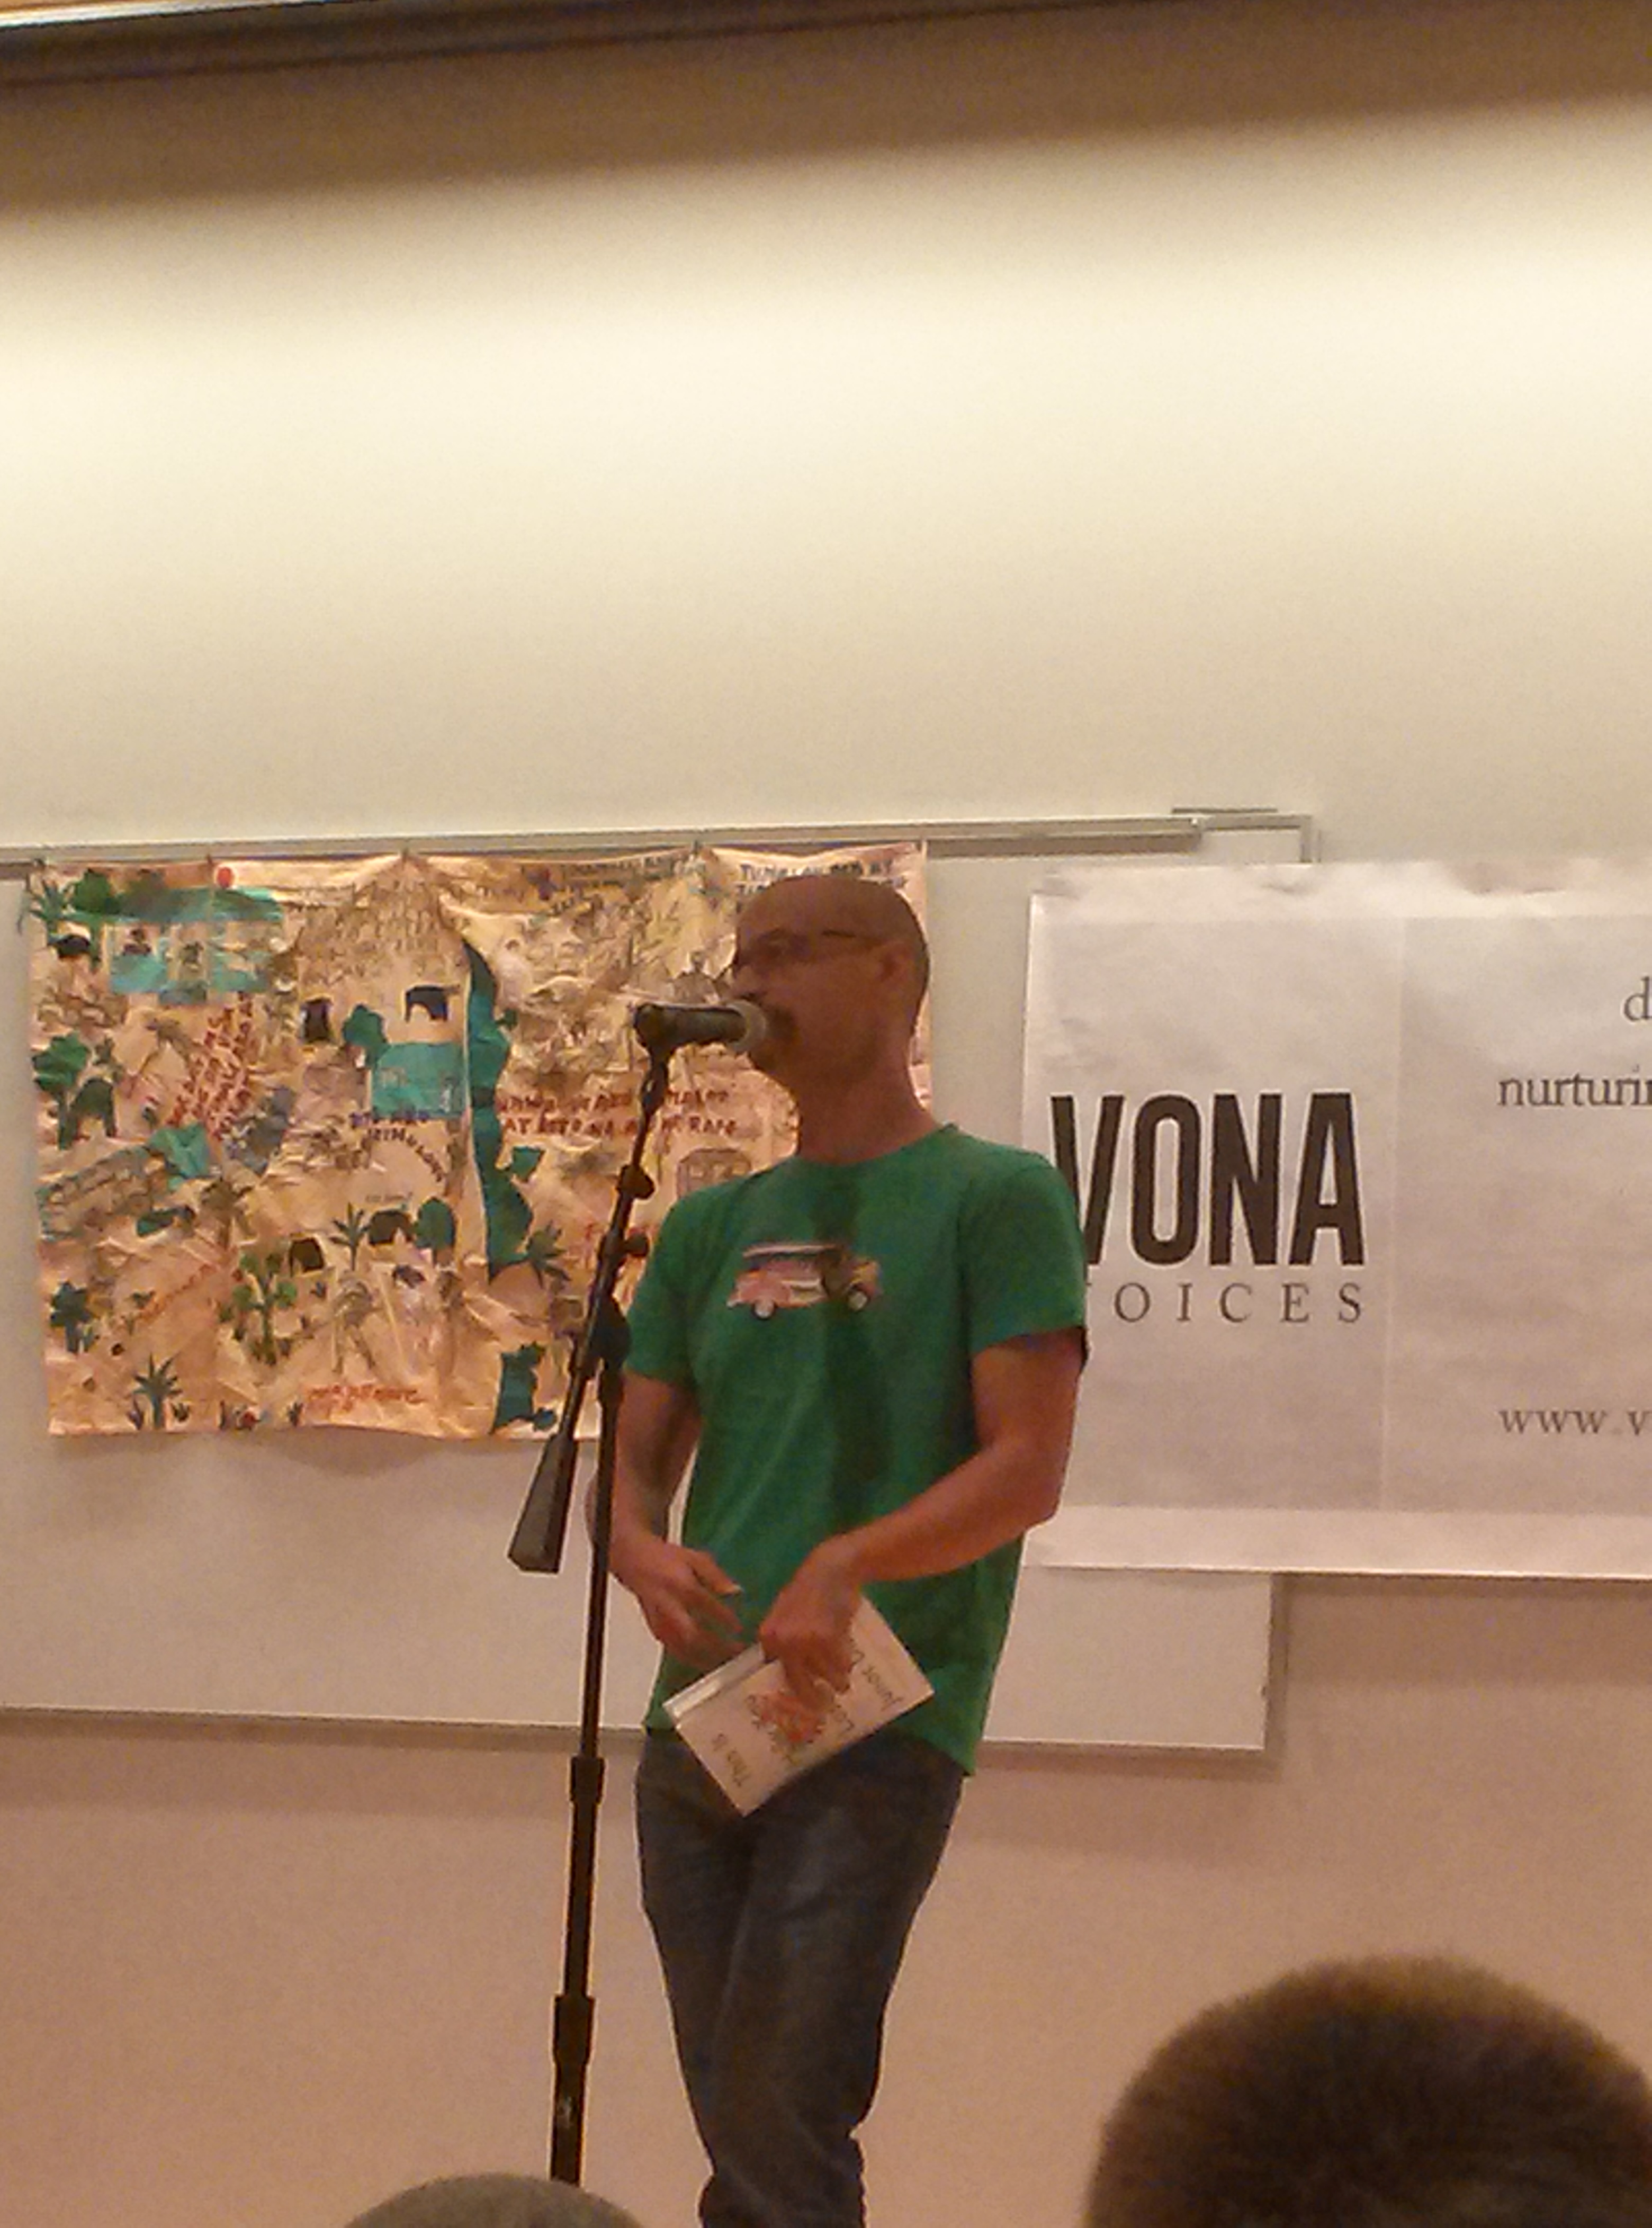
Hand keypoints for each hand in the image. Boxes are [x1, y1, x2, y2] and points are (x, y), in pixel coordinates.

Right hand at [611, 1529, 742, 1667]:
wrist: (636, 1563)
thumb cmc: (668, 1559)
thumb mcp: (696, 1558)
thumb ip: (716, 1576)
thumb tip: (736, 1591)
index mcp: (681, 1585)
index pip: (706, 1606)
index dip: (724, 1619)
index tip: (740, 1628)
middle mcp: (669, 1606)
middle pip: (693, 1634)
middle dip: (716, 1646)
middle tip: (736, 1651)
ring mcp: (660, 1622)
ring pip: (683, 1648)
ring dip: (706, 1657)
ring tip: (727, 1660)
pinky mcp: (656, 1631)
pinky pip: (675, 1651)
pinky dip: (692, 1659)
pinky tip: (706, 1662)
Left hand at [757, 1540, 861, 1718]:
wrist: (831, 1568)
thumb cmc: (809, 1592)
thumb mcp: (786, 1615)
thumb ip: (783, 1642)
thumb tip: (784, 1673)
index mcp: (768, 1637)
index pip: (772, 1675)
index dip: (787, 1694)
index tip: (798, 1707)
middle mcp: (782, 1642)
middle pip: (798, 1685)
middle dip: (813, 1700)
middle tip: (823, 1708)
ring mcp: (804, 1641)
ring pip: (825, 1676)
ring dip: (837, 1682)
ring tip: (842, 1683)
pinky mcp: (828, 1639)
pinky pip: (841, 1664)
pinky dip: (847, 1664)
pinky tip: (848, 1658)